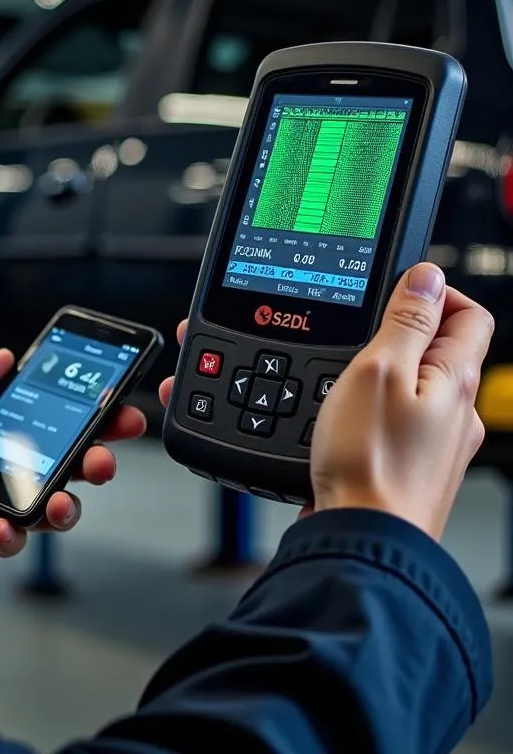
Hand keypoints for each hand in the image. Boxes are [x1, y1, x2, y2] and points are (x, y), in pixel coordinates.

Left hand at [0, 350, 147, 586]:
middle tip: (107, 454)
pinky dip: (17, 534)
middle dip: (92, 453)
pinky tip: (1, 528)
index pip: (37, 409)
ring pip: (47, 499)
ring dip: (68, 499)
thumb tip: (4, 357)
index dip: (77, 406)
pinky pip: (13, 537)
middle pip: (57, 455)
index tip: (110, 400)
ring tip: (64, 499)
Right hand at [309, 263, 492, 540]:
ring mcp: (439, 445)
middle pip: (443, 350)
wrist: (362, 538)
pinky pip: (400, 422)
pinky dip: (375, 409)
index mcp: (457, 380)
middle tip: (360, 339)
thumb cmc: (371, 462)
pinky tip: (346, 420)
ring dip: (385, 373)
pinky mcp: (413, 468)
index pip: (471, 315)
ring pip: (418, 388)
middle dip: (402, 333)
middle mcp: (459, 413)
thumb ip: (405, 321)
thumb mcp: (378, 370)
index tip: (397, 293)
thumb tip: (428, 277)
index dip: (436, 293)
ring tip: (345, 381)